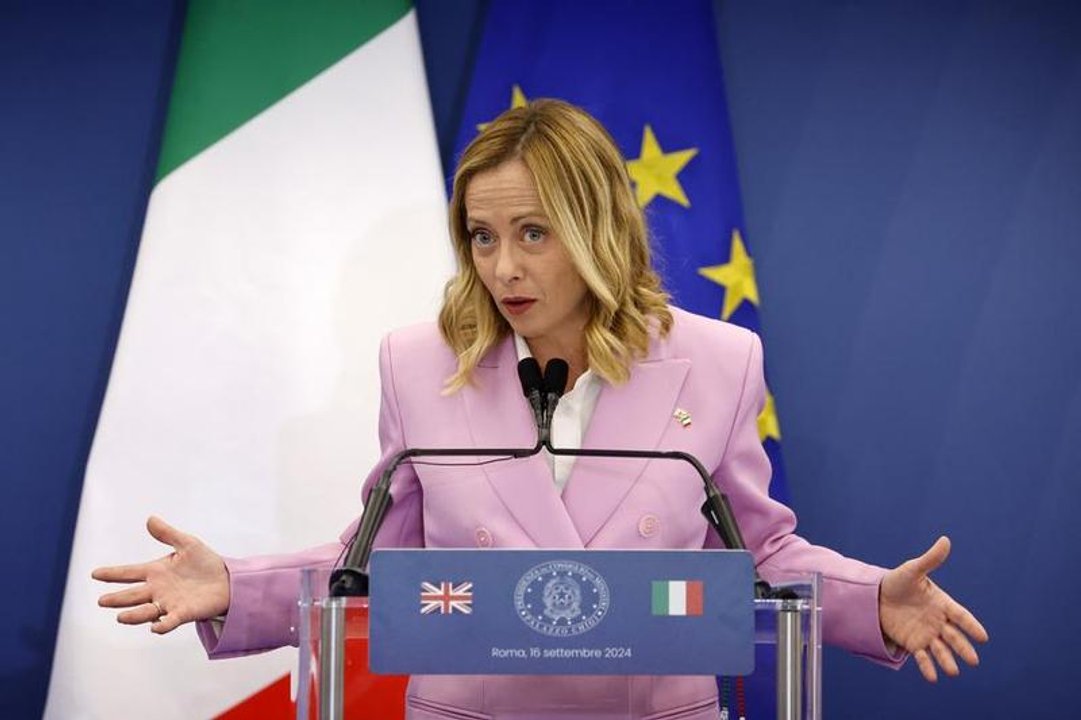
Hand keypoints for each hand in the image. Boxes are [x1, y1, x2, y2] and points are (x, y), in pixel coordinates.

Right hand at [93, 516, 229, 633]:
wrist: (228, 580)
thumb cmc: (205, 563)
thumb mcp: (187, 544)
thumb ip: (168, 534)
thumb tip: (150, 519)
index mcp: (156, 572)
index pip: (129, 573)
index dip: (113, 573)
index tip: (95, 573)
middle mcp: (157, 590)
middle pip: (132, 595)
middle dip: (117, 599)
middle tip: (102, 601)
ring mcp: (168, 603)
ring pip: (145, 611)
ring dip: (133, 615)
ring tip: (120, 617)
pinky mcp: (183, 613)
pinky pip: (170, 621)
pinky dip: (162, 625)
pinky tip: (155, 627)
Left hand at [879, 535, 988, 681]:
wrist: (876, 596)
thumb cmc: (898, 581)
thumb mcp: (913, 570)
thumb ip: (930, 559)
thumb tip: (945, 540)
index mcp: (942, 603)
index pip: (960, 615)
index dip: (971, 626)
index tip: (983, 637)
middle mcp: (938, 621)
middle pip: (954, 636)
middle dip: (963, 648)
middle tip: (973, 660)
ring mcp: (927, 634)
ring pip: (941, 649)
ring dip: (947, 661)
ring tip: (953, 672)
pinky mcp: (913, 643)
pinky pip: (923, 657)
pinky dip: (927, 667)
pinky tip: (933, 677)